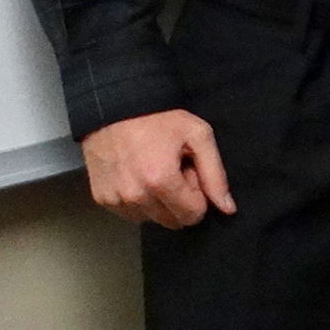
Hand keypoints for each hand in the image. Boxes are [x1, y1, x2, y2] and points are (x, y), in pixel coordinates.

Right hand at [80, 109, 233, 228]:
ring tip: (152, 170)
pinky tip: (135, 174)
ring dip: (158, 201)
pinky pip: (130, 213)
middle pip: (173, 221)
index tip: (188, 172)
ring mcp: (115, 200)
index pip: (193, 215)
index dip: (197, 194)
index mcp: (160, 181)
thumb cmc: (158, 118)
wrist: (112, 107)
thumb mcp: (197, 135)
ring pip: (152, 218)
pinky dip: (137, 200)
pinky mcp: (101, 199)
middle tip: (172, 171)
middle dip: (179, 201)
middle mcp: (135, 196)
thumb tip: (228, 209)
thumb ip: (215, 174)